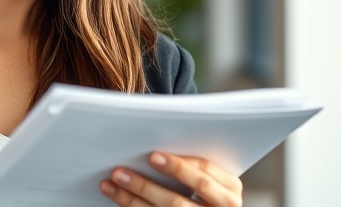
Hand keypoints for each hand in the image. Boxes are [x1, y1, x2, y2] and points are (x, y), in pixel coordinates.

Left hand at [99, 152, 242, 205]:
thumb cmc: (210, 188)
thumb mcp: (213, 175)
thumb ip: (194, 162)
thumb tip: (152, 140)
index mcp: (229, 190)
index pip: (203, 175)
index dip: (177, 166)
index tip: (152, 156)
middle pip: (177, 201)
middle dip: (146, 186)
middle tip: (120, 171)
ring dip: (132, 200)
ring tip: (111, 184)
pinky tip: (118, 197)